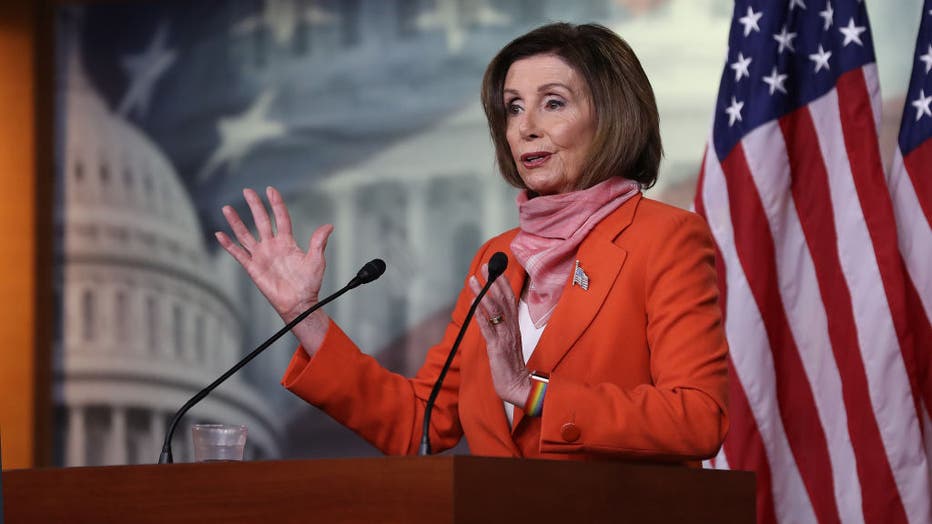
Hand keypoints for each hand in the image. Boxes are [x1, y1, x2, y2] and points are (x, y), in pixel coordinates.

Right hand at [215, 187, 331, 352]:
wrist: (299, 303)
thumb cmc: (309, 284)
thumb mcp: (316, 260)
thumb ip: (318, 242)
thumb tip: (328, 226)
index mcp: (287, 242)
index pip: (280, 218)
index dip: (276, 204)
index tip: (270, 190)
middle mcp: (272, 246)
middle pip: (261, 221)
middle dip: (254, 206)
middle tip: (247, 191)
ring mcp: (261, 256)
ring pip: (245, 235)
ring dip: (236, 222)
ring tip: (227, 209)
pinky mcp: (252, 268)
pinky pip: (238, 254)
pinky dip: (228, 245)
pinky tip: (220, 235)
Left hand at [469, 265, 530, 405]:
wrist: (518, 387)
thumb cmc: (511, 366)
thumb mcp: (508, 343)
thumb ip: (502, 329)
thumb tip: (492, 316)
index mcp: (514, 327)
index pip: (510, 300)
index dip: (502, 284)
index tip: (495, 270)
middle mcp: (511, 329)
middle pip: (503, 300)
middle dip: (493, 282)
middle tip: (485, 267)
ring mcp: (504, 337)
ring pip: (495, 310)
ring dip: (483, 293)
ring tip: (474, 280)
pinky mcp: (497, 348)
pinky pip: (488, 328)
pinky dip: (480, 314)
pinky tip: (474, 303)